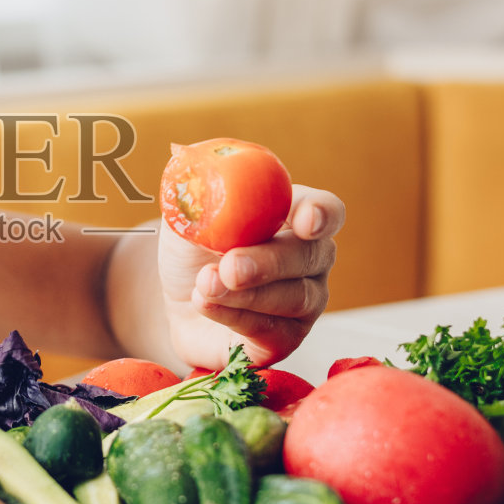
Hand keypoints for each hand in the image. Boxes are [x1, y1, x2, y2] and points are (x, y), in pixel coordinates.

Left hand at [157, 183, 344, 368]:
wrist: (177, 301)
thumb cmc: (192, 249)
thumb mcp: (187, 215)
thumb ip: (196, 193)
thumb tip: (190, 165)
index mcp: (295, 216)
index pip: (326, 209)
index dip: (321, 213)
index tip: (304, 220)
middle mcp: (310, 259)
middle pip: (311, 255)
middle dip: (270, 261)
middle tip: (231, 266)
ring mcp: (304, 301)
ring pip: (293, 297)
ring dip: (244, 293)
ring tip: (204, 285)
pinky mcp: (285, 339)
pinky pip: (272, 330)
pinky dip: (235, 316)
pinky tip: (204, 303)